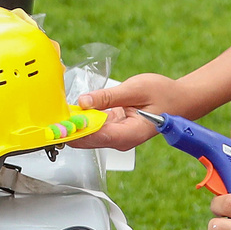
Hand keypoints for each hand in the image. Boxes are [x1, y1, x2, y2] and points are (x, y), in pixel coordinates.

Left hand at [67, 72, 206, 150]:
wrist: (181, 99)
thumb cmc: (164, 94)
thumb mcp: (135, 89)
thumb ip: (108, 97)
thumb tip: (83, 102)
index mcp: (128, 135)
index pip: (94, 137)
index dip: (73, 132)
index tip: (56, 125)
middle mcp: (121, 140)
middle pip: (87, 139)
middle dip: (69, 128)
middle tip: (49, 116)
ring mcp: (117, 135)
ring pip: (89, 134)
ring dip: (74, 124)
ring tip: (55, 112)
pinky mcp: (115, 128)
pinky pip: (95, 127)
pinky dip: (84, 119)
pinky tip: (71, 110)